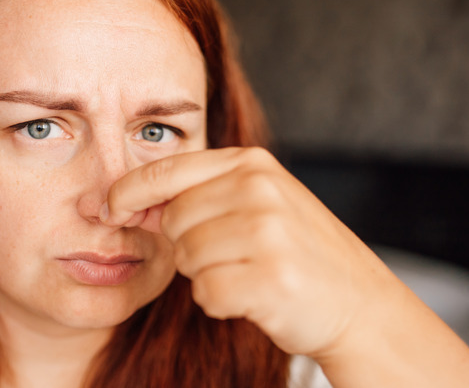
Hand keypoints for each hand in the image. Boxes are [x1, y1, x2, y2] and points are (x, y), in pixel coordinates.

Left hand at [102, 147, 398, 356]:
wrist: (359, 303)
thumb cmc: (298, 252)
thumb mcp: (259, 202)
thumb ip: (203, 193)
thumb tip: (129, 202)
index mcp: (252, 165)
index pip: (168, 169)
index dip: (129, 191)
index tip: (108, 208)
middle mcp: (259, 190)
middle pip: (173, 220)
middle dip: (188, 245)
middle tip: (231, 255)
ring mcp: (267, 233)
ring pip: (186, 259)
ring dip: (206, 275)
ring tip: (248, 273)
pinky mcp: (270, 278)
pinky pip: (206, 293)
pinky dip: (220, 303)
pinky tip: (253, 297)